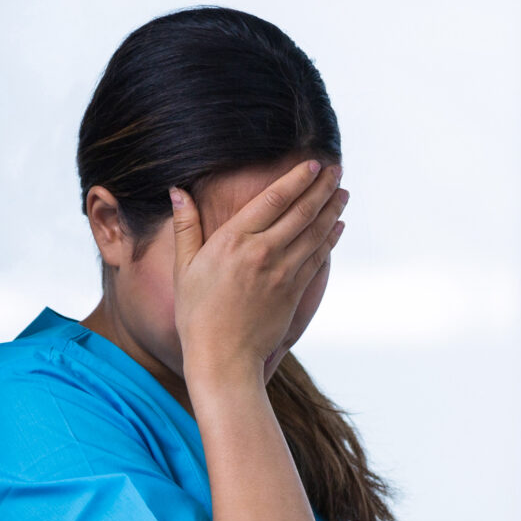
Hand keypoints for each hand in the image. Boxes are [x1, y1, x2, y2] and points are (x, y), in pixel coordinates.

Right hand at [171, 160, 347, 389]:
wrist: (223, 356)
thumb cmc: (197, 313)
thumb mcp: (184, 267)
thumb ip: (186, 226)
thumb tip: (177, 190)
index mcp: (233, 241)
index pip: (273, 199)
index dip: (296, 179)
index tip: (312, 164)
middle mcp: (262, 252)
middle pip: (301, 211)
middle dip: (322, 188)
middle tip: (336, 170)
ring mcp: (282, 273)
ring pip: (314, 233)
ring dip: (331, 210)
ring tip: (342, 191)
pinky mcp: (294, 292)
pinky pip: (317, 258)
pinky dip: (329, 240)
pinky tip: (337, 226)